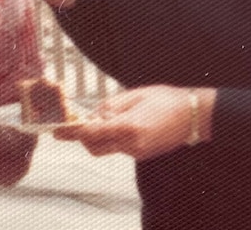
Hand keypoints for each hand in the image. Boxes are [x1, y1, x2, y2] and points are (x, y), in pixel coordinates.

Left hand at [53, 85, 215, 160]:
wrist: (193, 115)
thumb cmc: (166, 100)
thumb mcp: (135, 95)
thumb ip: (111, 106)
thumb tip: (93, 115)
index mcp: (128, 127)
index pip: (90, 133)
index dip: (71, 133)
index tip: (57, 132)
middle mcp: (131, 144)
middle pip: (94, 146)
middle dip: (84, 136)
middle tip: (82, 120)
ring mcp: (137, 152)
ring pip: (106, 148)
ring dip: (100, 136)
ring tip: (111, 117)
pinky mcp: (142, 155)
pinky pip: (119, 148)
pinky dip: (113, 138)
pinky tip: (124, 123)